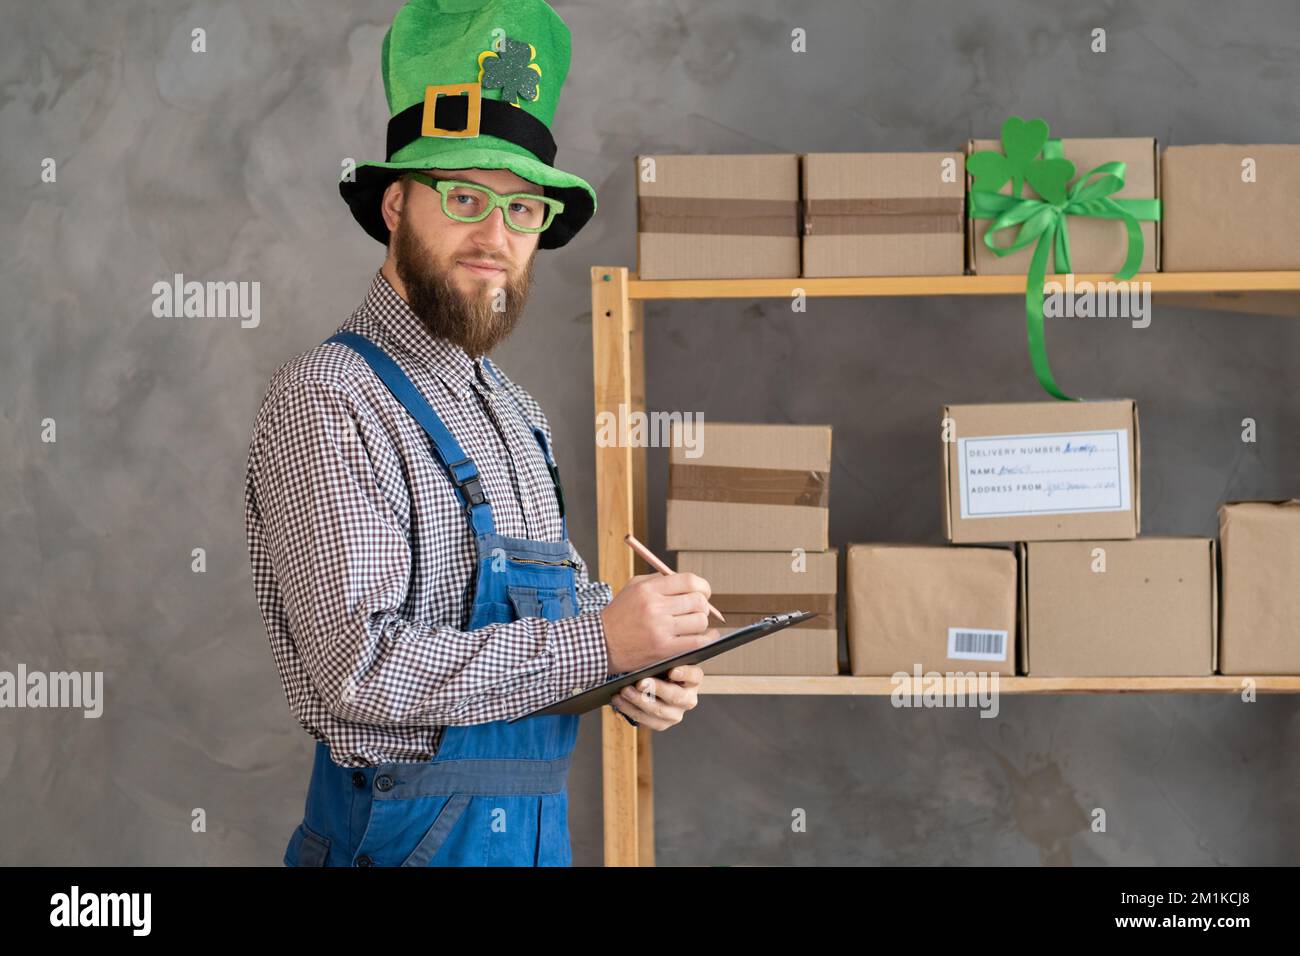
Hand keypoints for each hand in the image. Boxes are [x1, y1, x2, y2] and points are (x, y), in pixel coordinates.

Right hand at [600, 572, 718, 673]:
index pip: (689, 581)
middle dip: (703, 604)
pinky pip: (697, 642)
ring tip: (693, 624)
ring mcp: (660, 630)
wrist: (601, 643)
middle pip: (698, 601)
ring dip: (701, 622)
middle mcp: (655, 607)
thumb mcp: (633, 587)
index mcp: (648, 589)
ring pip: (700, 621)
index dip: (702, 586)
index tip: (703, 591)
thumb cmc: (619, 615)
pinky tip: (705, 636)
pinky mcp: (664, 649)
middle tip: (698, 608)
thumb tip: (690, 582)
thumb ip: (660, 580)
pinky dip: (706, 639)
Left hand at [609, 665, 702, 730]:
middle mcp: (688, 698)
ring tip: (624, 691)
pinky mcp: (663, 723)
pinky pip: (647, 721)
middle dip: (656, 689)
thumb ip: (660, 658)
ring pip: (659, 711)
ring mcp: (676, 713)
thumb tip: (649, 656)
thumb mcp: (661, 660)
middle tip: (640, 682)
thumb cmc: (656, 668)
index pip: (694, 675)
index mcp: (693, 679)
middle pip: (675, 696)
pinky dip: (630, 710)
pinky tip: (619, 700)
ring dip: (639, 701)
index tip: (672, 670)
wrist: (648, 683)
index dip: (684, 673)